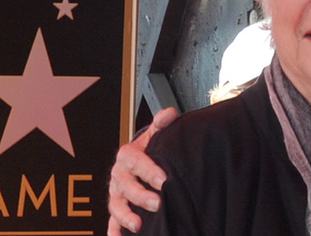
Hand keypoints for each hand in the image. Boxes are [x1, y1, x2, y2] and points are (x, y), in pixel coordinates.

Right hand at [106, 107, 178, 234]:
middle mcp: (118, 175)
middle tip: (158, 203)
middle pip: (125, 186)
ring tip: (138, 225)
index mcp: (128, 156)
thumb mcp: (156, 134)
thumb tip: (169, 114)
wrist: (140, 160)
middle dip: (140, 196)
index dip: (149, 171)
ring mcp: (116, 193)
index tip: (165, 180)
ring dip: (125, 215)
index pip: (136, 163)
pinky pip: (112, 221)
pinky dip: (114, 230)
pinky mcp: (117, 208)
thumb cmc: (150, 149)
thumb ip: (162, 123)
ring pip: (116, 205)